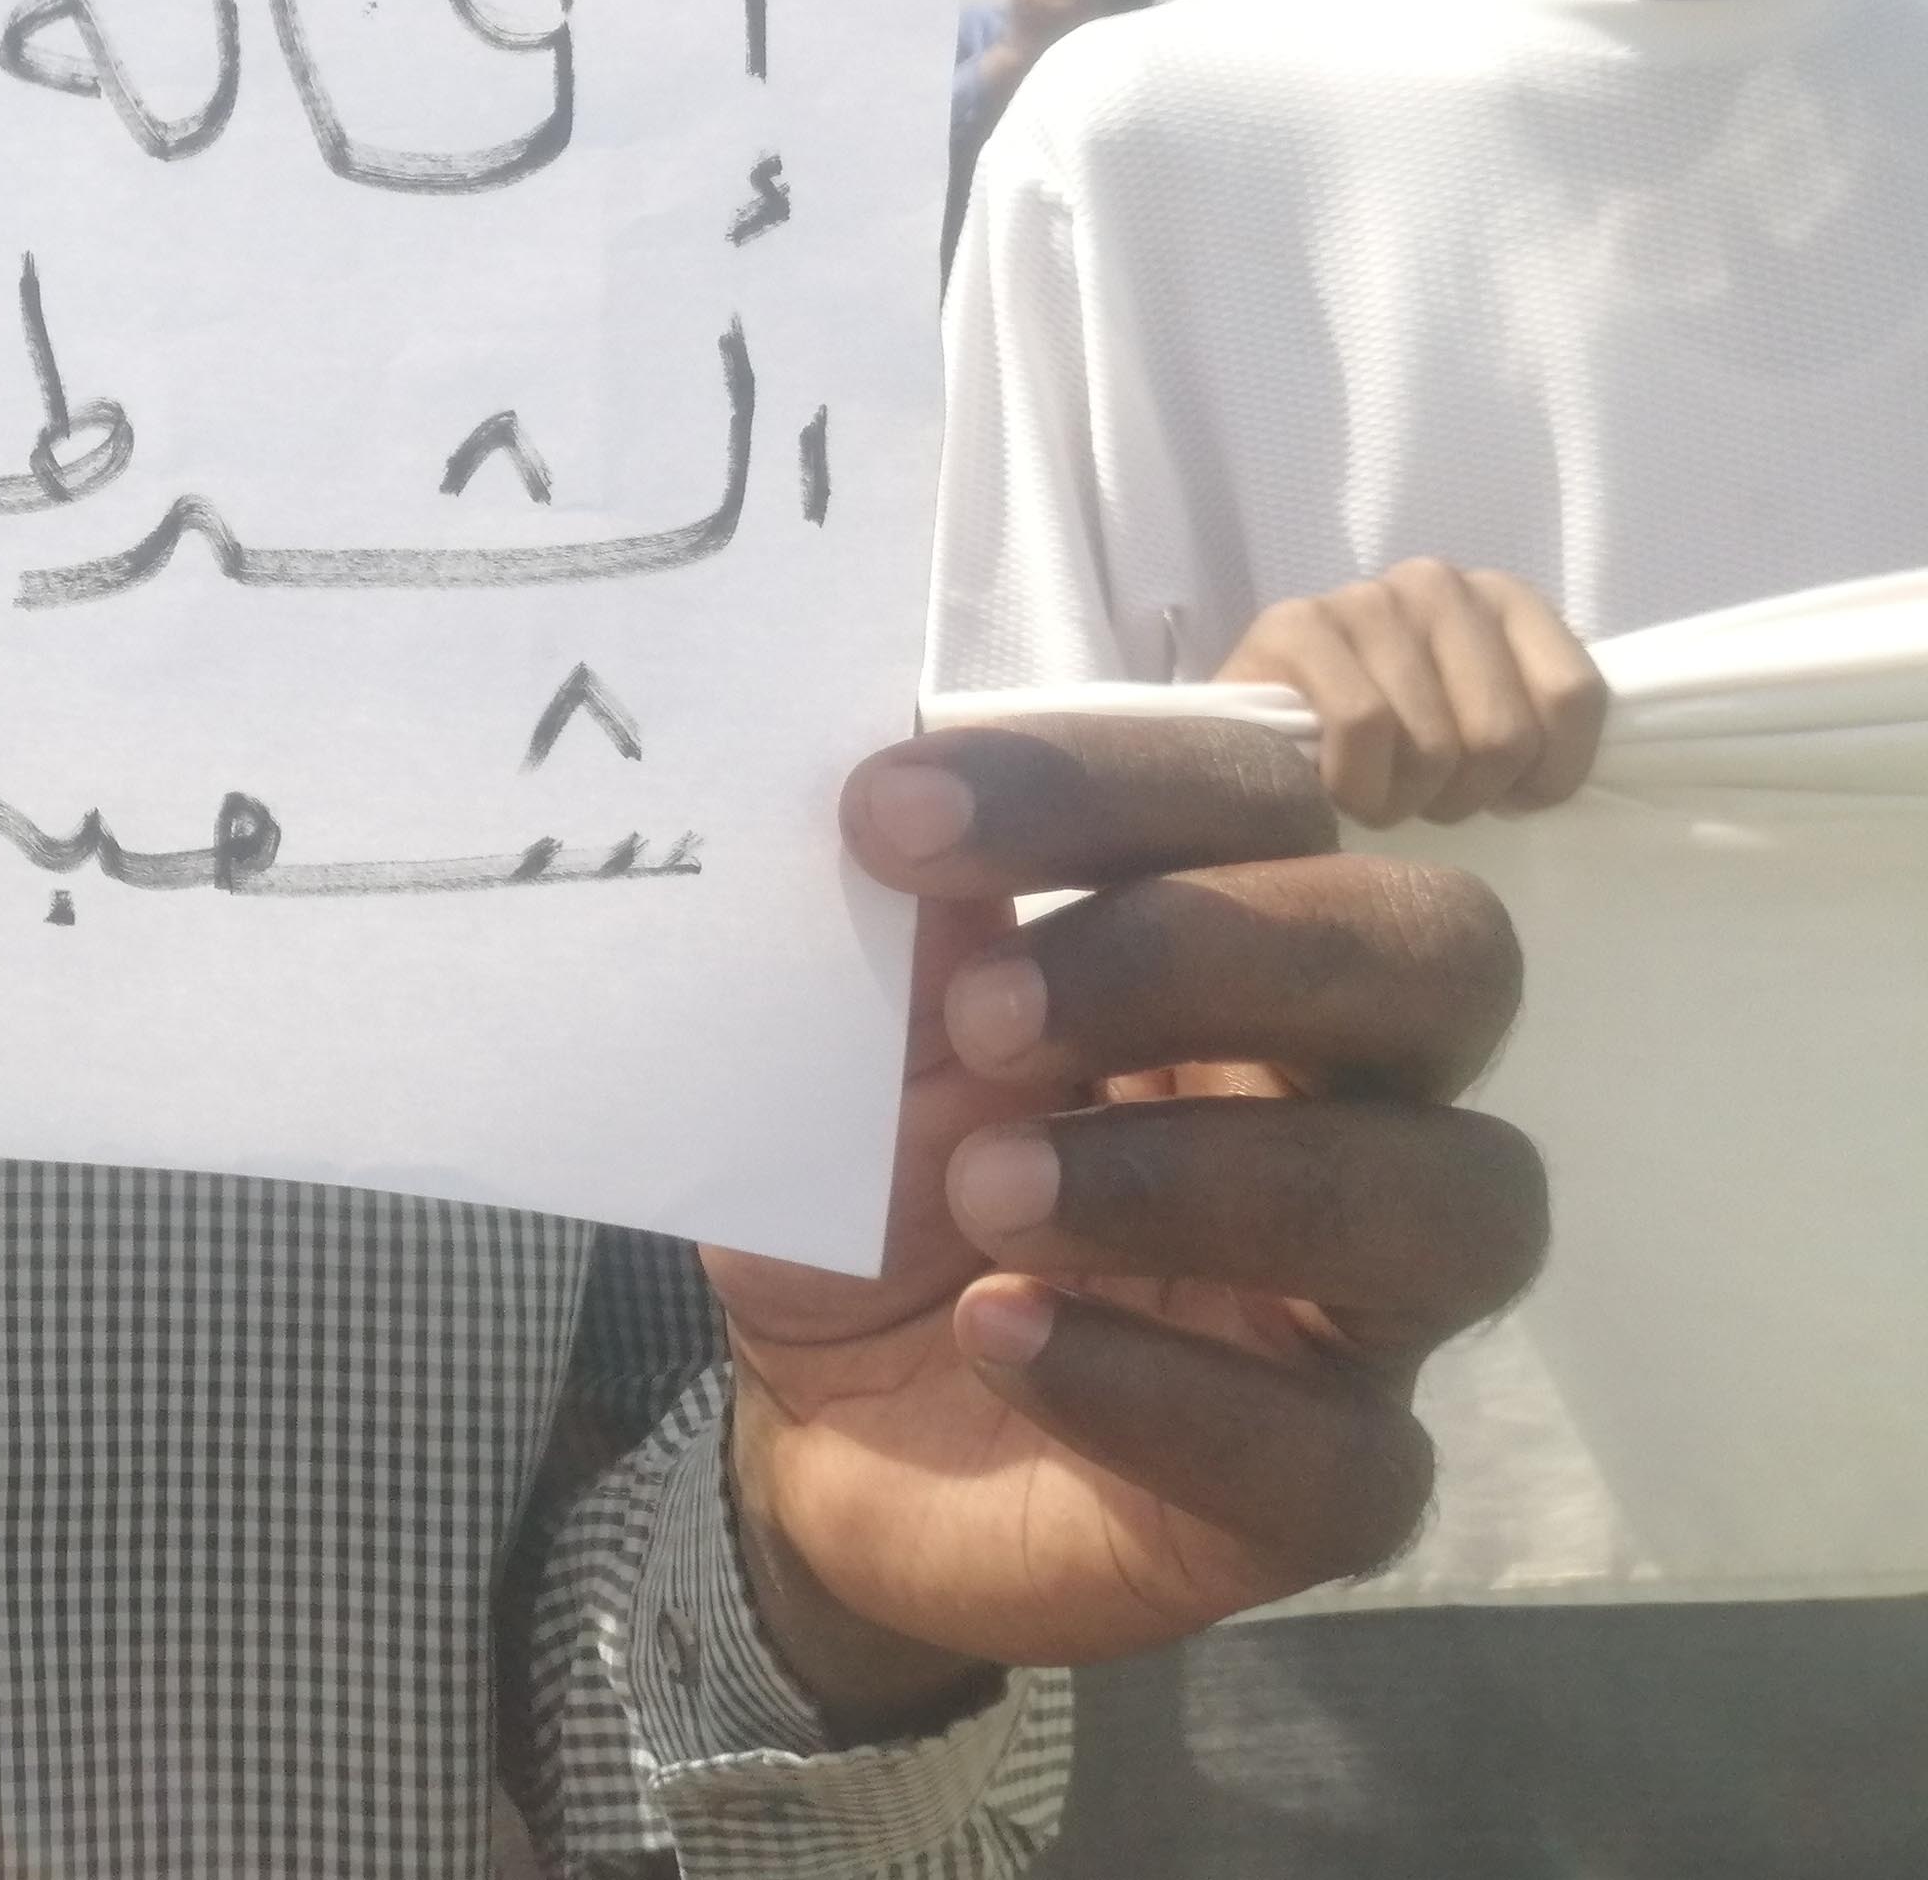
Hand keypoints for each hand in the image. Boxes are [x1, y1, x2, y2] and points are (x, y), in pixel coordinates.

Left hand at [709, 717, 1542, 1700]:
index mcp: (1235, 948)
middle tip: (986, 1017)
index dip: (1102, 782)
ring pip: (1455, 1200)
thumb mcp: (840, 1053)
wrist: (818, 1442)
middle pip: (1440, 955)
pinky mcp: (1332, 1491)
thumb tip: (891, 790)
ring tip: (983, 1192)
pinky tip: (999, 1338)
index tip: (890, 818)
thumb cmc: (866, 1197)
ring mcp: (1365, 1303)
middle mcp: (1347, 1101)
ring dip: (1201, 1174)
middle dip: (1209, 951)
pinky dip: (1163, 1389)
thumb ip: (893, 934)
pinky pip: (1347, 1457)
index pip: (1267, 795)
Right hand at [1217, 559, 1607, 824]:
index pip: (1575, 696)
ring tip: (1376, 796)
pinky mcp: (1294, 623)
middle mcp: (1437, 582)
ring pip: (1432, 742)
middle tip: (1423, 800)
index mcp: (1504, 598)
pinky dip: (1355, 784)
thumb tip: (1564, 768)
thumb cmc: (1386, 743)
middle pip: (1503, 734)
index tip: (1507, 800)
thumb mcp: (1480, 724)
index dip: (1547, 777)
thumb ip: (1537, 723)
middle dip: (1463, 795)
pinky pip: (1364, 727)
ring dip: (1402, 801)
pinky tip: (1334, 789)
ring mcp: (1364, 598)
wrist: (1249, 737)